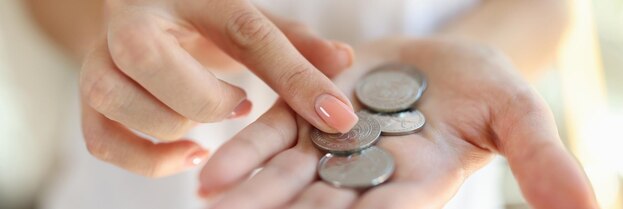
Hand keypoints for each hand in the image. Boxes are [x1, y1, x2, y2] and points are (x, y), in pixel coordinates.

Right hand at [79, 0, 358, 176]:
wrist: (145, 15)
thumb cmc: (206, 20)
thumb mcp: (252, 22)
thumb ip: (296, 44)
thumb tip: (344, 61)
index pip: (248, 31)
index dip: (297, 76)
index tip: (337, 114)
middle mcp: (132, 19)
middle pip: (150, 60)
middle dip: (206, 101)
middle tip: (238, 104)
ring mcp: (100, 57)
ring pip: (120, 102)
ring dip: (175, 127)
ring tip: (208, 118)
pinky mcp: (88, 95)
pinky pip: (102, 141)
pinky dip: (148, 160)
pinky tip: (189, 152)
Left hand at [198, 38, 598, 208]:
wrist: (444, 61)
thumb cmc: (485, 89)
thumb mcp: (515, 117)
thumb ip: (539, 160)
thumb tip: (591, 208)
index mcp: (413, 186)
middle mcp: (365, 176)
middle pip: (320, 207)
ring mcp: (331, 146)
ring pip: (287, 179)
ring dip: (252, 194)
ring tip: (214, 203)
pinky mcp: (306, 112)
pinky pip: (272, 135)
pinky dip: (244, 154)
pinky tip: (211, 175)